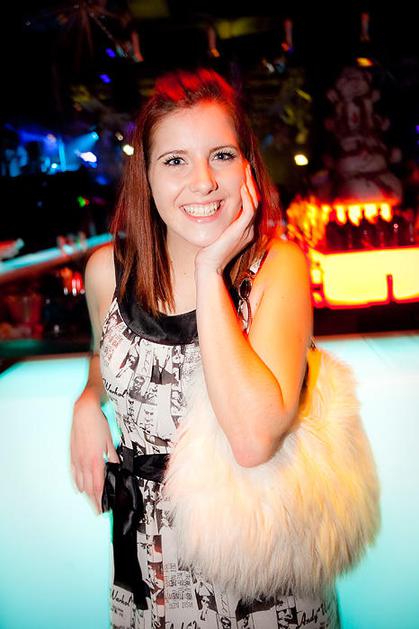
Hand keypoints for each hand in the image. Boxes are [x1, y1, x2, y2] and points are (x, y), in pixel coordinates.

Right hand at [70, 391, 119, 514]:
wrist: (83, 411)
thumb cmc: (98, 424)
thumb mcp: (110, 440)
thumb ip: (113, 456)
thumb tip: (116, 466)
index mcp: (96, 460)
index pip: (98, 486)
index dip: (100, 500)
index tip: (102, 510)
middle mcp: (85, 463)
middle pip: (89, 488)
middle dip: (94, 501)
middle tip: (98, 511)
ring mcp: (77, 459)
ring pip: (81, 483)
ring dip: (86, 494)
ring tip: (91, 502)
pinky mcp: (72, 455)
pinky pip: (73, 474)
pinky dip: (77, 483)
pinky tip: (79, 488)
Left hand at [195, 162, 258, 272]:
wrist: (208, 267)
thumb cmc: (207, 251)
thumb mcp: (215, 231)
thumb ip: (219, 219)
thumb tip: (210, 205)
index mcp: (245, 229)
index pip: (251, 202)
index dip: (248, 185)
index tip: (241, 171)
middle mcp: (250, 229)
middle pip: (256, 199)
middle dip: (251, 180)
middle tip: (245, 164)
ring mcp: (248, 231)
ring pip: (255, 202)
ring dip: (250, 184)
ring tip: (245, 169)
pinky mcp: (242, 232)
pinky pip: (249, 211)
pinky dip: (247, 197)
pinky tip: (242, 186)